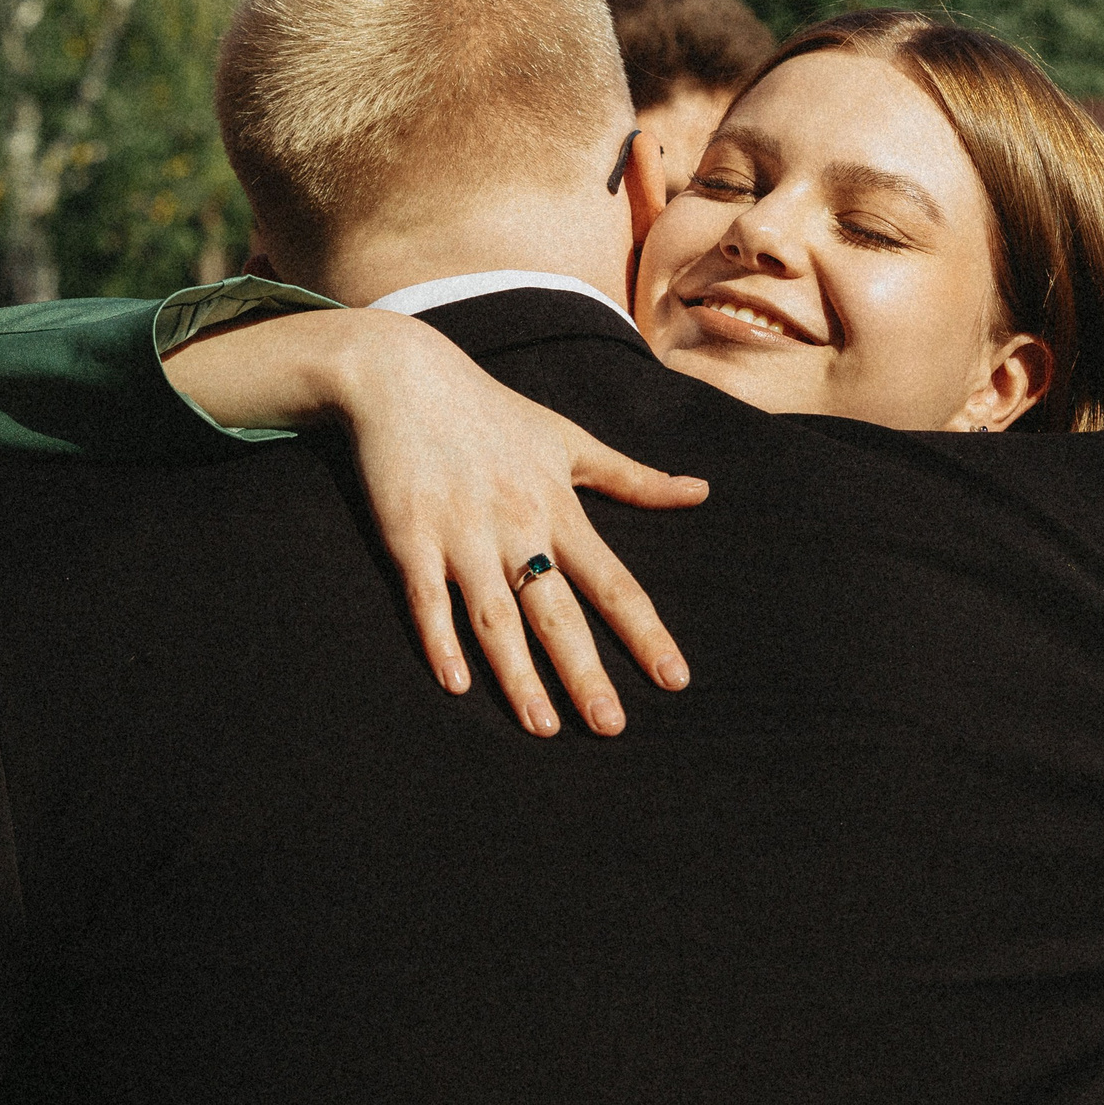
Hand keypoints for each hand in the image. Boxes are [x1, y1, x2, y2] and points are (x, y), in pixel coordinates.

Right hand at [328, 316, 707, 735]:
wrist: (402, 376)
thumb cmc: (492, 412)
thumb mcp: (569, 440)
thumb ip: (633, 478)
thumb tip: (702, 491)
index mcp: (558, 508)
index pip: (614, 582)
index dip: (645, 633)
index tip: (675, 680)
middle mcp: (516, 526)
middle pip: (557, 612)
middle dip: (585, 672)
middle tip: (611, 727)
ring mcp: (461, 534)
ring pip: (495, 617)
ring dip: (518, 675)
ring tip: (542, 728)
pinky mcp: (409, 536)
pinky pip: (427, 598)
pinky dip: (441, 640)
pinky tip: (458, 684)